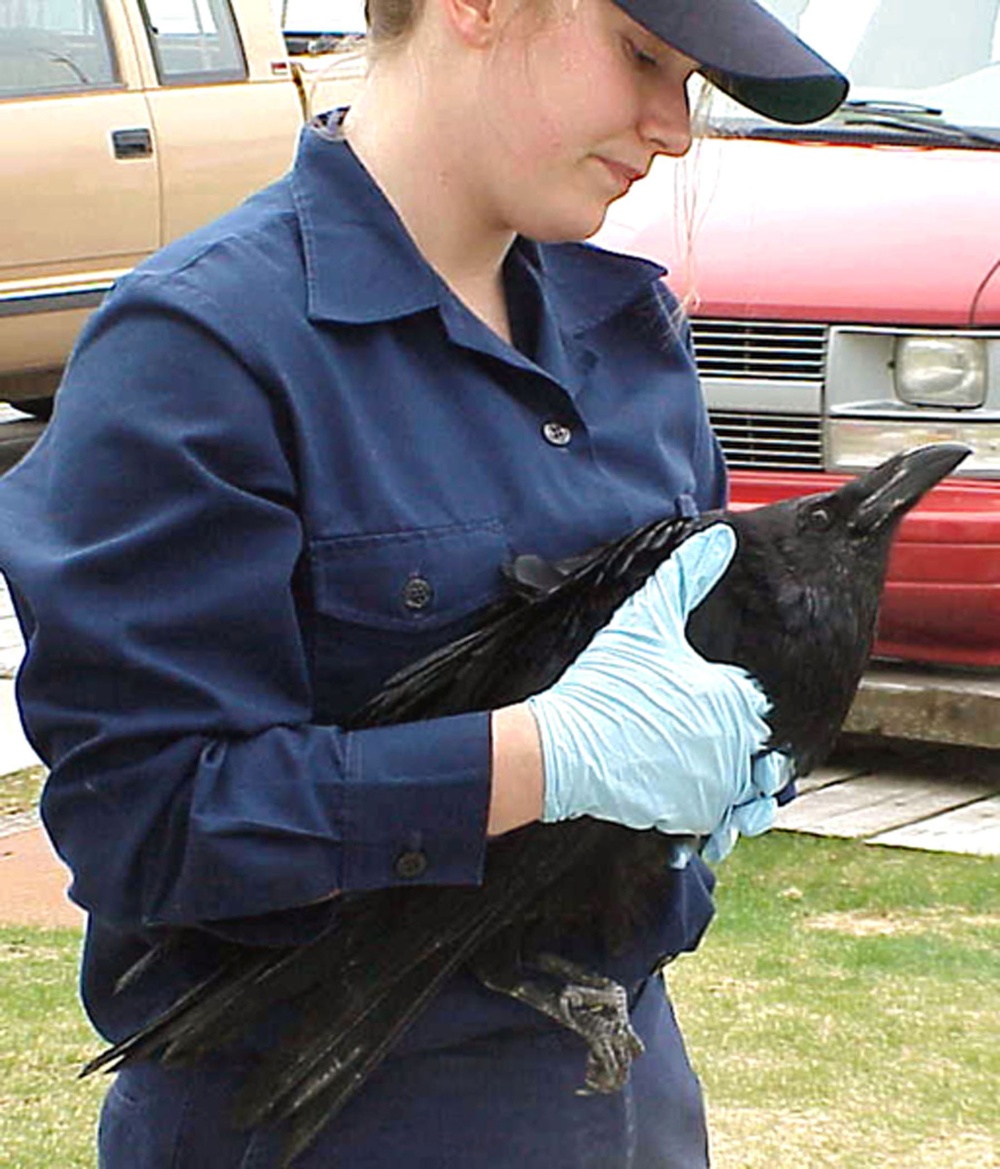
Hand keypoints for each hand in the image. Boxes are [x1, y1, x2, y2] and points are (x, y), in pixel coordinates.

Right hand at [526, 525, 784, 856]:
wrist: (563, 749)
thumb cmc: (603, 683)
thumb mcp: (644, 620)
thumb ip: (686, 576)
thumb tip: (722, 537)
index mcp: (733, 698)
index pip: (753, 702)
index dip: (731, 699)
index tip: (703, 698)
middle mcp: (736, 747)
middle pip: (758, 750)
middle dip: (744, 748)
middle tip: (709, 741)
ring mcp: (717, 787)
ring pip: (751, 795)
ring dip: (744, 792)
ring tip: (723, 782)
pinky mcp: (694, 818)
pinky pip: (724, 827)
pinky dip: (720, 825)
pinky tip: (708, 817)